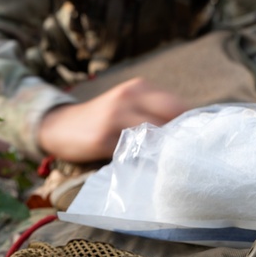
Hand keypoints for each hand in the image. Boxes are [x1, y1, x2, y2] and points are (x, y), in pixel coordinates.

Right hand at [37, 77, 187, 162]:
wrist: (59, 126)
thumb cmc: (100, 120)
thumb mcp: (126, 105)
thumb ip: (152, 113)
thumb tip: (186, 132)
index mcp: (138, 88)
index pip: (178, 105)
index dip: (190, 126)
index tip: (196, 143)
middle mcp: (128, 97)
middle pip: (170, 118)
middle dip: (181, 138)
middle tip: (186, 156)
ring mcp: (114, 116)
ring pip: (153, 134)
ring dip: (165, 150)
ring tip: (171, 164)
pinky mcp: (103, 138)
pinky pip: (133, 151)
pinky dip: (144, 161)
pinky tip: (148, 168)